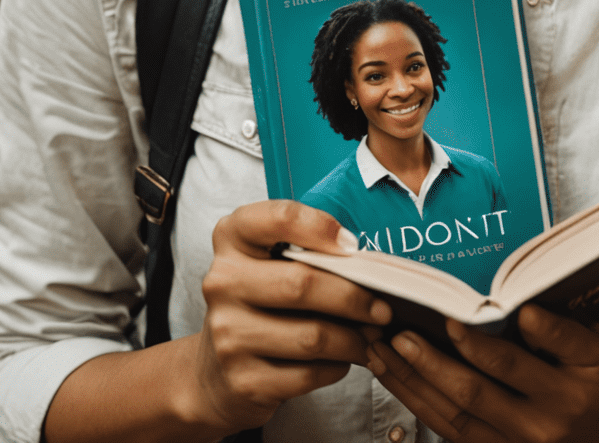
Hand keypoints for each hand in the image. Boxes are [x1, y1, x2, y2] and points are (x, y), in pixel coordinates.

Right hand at [180, 200, 392, 434]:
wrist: (214, 373)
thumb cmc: (258, 304)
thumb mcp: (267, 263)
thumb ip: (306, 251)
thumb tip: (365, 265)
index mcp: (232, 239)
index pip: (277, 218)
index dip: (319, 227)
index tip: (352, 245)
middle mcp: (222, 282)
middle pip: (302, 284)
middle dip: (354, 298)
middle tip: (383, 307)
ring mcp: (228, 334)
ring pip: (311, 335)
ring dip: (353, 338)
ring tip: (371, 335)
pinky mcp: (242, 380)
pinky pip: (307, 373)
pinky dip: (336, 367)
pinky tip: (343, 359)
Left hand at [366, 305, 598, 442]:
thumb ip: (563, 332)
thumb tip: (520, 310)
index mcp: (571, 388)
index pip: (519, 363)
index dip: (482, 344)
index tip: (452, 319)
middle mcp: (544, 422)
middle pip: (477, 392)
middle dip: (431, 363)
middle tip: (398, 333)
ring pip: (458, 416)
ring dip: (416, 384)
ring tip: (384, 352)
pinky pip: (457, 435)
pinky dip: (425, 407)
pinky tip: (401, 382)